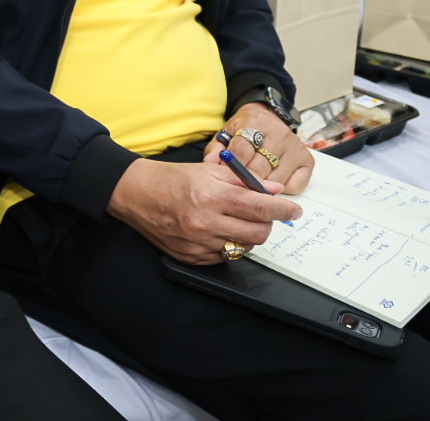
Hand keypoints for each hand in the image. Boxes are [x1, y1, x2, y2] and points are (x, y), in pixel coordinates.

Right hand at [107, 156, 300, 264]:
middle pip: (258, 233)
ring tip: (236, 221)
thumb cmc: (171, 179)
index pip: (261, 208)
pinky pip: (224, 257)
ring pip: (243, 247)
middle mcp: (206, 223)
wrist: (136, 194)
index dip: (283, 210)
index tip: (293, 210)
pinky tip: (218, 231)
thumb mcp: (209, 171)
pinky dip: (227, 244)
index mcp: (212, 197)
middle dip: (266, 223)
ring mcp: (198, 243)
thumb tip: (274, 190)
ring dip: (248, 235)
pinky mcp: (191, 257)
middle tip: (261, 214)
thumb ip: (244, 181)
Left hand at [209, 103, 314, 195]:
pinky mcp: (307, 160)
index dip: (231, 167)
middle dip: (245, 180)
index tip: (225, 175)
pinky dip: (281, 189)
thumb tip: (210, 163)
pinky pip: (294, 185)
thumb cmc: (246, 128)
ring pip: (276, 180)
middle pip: (259, 168)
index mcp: (255, 122)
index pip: (242, 150)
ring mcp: (295, 147)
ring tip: (253, 184)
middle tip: (237, 185)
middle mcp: (279, 133)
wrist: (268, 116)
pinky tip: (272, 181)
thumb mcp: (227, 132)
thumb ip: (216, 149)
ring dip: (263, 186)